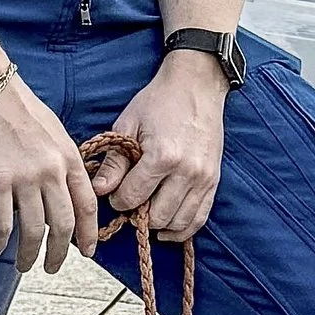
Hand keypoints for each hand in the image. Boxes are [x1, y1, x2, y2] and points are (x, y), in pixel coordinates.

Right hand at [0, 77, 98, 273]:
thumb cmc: (16, 104)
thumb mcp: (52, 130)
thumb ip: (61, 160)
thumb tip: (64, 188)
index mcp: (68, 157)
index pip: (86, 205)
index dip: (88, 233)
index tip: (87, 250)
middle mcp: (51, 171)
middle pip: (62, 224)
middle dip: (60, 252)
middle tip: (54, 268)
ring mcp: (24, 177)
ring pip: (32, 230)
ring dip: (28, 254)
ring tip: (23, 265)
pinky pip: (2, 223)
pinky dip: (0, 242)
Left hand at [95, 54, 227, 241]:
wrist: (196, 85)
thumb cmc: (159, 101)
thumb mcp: (128, 124)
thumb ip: (115, 161)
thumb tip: (99, 190)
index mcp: (162, 156)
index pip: (133, 197)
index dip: (118, 200)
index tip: (114, 193)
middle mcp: (186, 172)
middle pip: (156, 215)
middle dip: (138, 214)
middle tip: (130, 203)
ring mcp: (204, 178)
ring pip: (178, 222)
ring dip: (159, 224)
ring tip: (147, 214)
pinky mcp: (214, 181)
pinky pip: (200, 217)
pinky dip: (183, 229)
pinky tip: (167, 229)